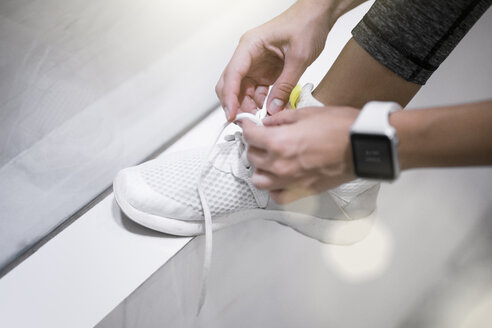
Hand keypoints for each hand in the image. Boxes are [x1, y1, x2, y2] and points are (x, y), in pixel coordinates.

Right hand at [215, 0, 332, 120]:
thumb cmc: (306, 24)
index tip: (232, 115)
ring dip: (249, 106)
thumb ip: (285, 85)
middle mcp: (248, 55)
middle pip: (231, 84)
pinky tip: (270, 111)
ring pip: (242, 91)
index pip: (232, 74)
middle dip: (235, 104)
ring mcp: (255, 65)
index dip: (230, 97)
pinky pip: (256, 91)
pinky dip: (261, 103)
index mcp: (250, 45)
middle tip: (245, 121)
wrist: (317, 16)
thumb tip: (272, 109)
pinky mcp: (264, 72)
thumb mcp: (299, 57)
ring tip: (261, 118)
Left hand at [242, 106, 357, 203]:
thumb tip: (269, 123)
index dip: (247, 127)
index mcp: (279, 143)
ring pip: (259, 180)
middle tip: (261, 139)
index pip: (249, 136)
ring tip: (268, 159)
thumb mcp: (307, 113)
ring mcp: (291, 181)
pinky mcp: (303, 191)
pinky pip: (278, 196)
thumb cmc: (341, 128)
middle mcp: (281, 165)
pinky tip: (279, 178)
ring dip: (260, 169)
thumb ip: (282, 119)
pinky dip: (274, 189)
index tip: (248, 125)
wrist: (362, 145)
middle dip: (253, 146)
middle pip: (251, 158)